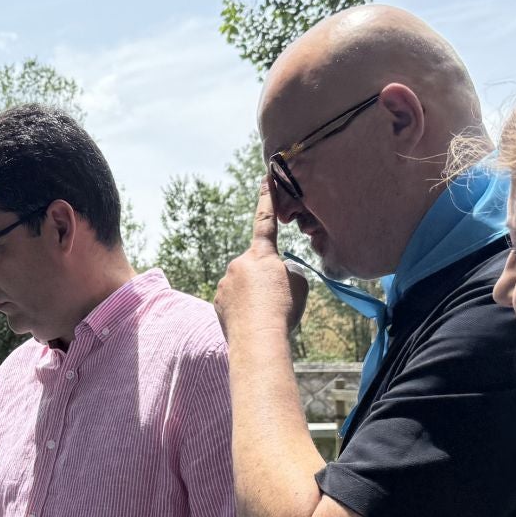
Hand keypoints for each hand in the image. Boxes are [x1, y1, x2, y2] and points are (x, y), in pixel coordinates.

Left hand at [215, 182, 308, 341]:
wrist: (257, 340)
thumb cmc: (283, 310)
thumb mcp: (298, 285)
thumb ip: (286, 271)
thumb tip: (275, 275)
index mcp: (261, 254)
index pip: (265, 220)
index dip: (267, 198)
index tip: (265, 177)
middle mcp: (238, 263)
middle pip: (256, 266)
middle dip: (265, 279)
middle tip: (276, 300)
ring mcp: (225, 282)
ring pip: (245, 285)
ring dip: (254, 296)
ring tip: (264, 314)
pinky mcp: (217, 300)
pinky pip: (234, 300)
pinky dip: (243, 309)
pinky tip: (251, 321)